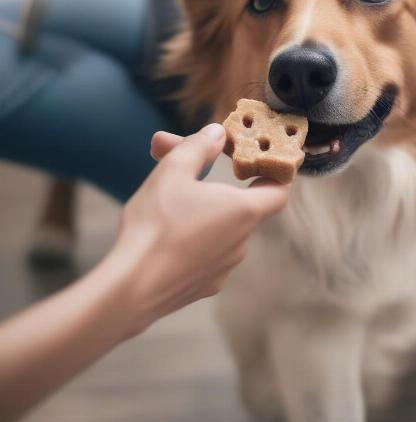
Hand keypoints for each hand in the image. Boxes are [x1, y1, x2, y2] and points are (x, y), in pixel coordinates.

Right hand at [110, 123, 288, 335]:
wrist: (130, 289)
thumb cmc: (155, 224)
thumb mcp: (174, 170)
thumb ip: (199, 146)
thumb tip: (217, 132)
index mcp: (243, 211)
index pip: (279, 189)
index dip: (273, 172)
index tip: (257, 160)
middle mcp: (241, 241)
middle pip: (239, 204)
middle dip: (213, 181)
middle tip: (177, 162)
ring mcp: (224, 267)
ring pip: (220, 228)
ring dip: (201, 209)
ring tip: (163, 198)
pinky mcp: (205, 285)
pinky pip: (206, 253)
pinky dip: (193, 237)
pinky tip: (163, 232)